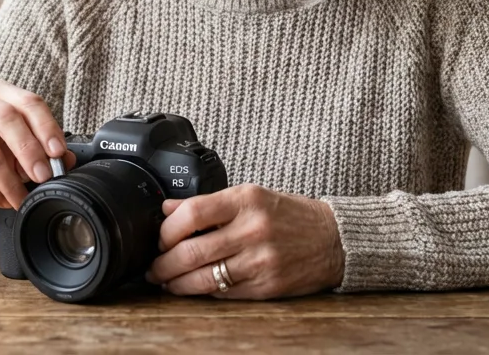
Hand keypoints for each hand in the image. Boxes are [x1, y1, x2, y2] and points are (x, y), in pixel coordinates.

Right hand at [0, 81, 73, 222]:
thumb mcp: (18, 150)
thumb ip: (42, 151)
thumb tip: (66, 161)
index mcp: (0, 93)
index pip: (28, 102)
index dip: (47, 127)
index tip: (58, 153)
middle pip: (6, 118)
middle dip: (29, 150)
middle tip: (43, 176)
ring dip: (10, 181)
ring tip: (22, 198)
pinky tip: (1, 200)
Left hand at [145, 184, 344, 298]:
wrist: (334, 240)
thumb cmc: (290, 215)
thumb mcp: (251, 196)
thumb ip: (209, 203)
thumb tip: (168, 208)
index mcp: (247, 200)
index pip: (192, 213)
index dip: (167, 230)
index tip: (160, 238)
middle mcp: (253, 229)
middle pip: (192, 251)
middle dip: (164, 265)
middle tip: (154, 268)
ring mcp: (261, 261)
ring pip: (203, 279)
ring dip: (177, 283)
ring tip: (167, 281)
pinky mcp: (266, 286)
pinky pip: (223, 293)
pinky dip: (203, 292)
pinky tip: (193, 288)